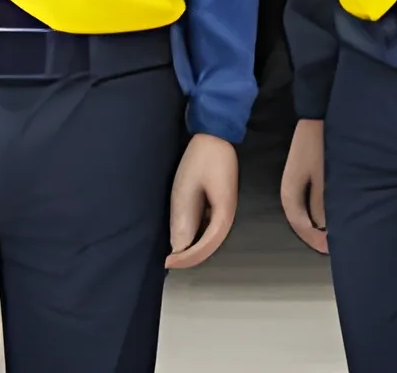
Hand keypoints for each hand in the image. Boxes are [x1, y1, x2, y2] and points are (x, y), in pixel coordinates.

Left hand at [166, 132, 237, 270]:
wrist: (216, 135)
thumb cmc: (201, 159)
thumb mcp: (187, 187)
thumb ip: (184, 217)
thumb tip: (179, 247)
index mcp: (224, 215)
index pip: (206, 247)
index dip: (187, 258)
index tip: (168, 262)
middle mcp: (228, 216)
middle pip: (210, 246)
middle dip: (190, 256)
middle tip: (169, 261)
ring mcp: (225, 209)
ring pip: (210, 238)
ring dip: (193, 246)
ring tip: (174, 251)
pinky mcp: (220, 203)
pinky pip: (209, 226)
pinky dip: (196, 234)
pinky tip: (184, 233)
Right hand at [280, 119, 327, 254]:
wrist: (317, 116)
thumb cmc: (319, 147)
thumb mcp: (323, 178)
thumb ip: (322, 206)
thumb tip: (323, 227)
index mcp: (289, 193)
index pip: (299, 226)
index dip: (315, 240)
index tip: (332, 248)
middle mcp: (289, 189)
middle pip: (300, 220)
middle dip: (315, 234)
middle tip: (335, 244)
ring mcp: (296, 180)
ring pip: (304, 210)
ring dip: (318, 222)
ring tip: (335, 230)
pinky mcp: (305, 173)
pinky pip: (308, 199)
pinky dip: (319, 209)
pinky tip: (332, 210)